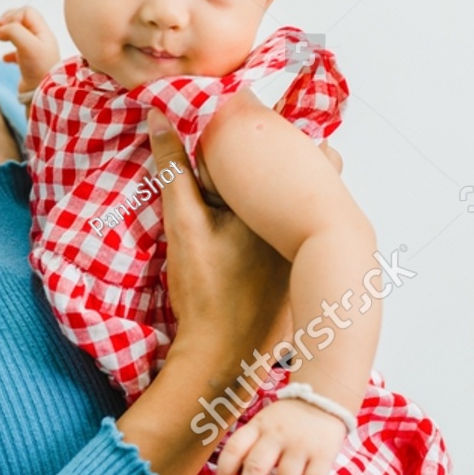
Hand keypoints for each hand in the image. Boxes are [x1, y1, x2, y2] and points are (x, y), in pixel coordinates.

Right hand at [0, 6, 58, 94]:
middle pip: (22, 20)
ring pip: (19, 35)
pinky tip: (5, 59)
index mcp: (43, 32)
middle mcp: (40, 40)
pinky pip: (16, 53)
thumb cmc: (39, 69)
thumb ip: (13, 31)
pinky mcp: (28, 64)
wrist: (43, 95)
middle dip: (8, 21)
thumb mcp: (27, 44)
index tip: (2, 27)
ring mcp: (34, 52)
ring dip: (7, 34)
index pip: (26, 11)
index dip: (12, 15)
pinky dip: (8, 53)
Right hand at [148, 111, 291, 356]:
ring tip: (243, 185)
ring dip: (281, 186)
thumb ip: (174, 169)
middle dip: (279, 155)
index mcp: (282, 206)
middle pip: (307, 169)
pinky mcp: (307, 267)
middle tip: (243, 145)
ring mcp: (313, 249)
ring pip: (307, 198)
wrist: (225, 358)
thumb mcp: (183, 226)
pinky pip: (306, 225)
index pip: (292, 147)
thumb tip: (160, 116)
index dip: (269, 130)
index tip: (240, 118)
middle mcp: (308, 224)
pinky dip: (285, 215)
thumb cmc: (206, 295)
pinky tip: (253, 225)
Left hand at [215, 398, 346, 474]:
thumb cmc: (288, 418)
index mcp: (258, 425)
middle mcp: (276, 434)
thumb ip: (252, 442)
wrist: (323, 400)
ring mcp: (300, 444)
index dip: (224, 471)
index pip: (233, 448)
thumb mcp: (264, 421)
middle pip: (255, 468)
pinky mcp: (323, 453)